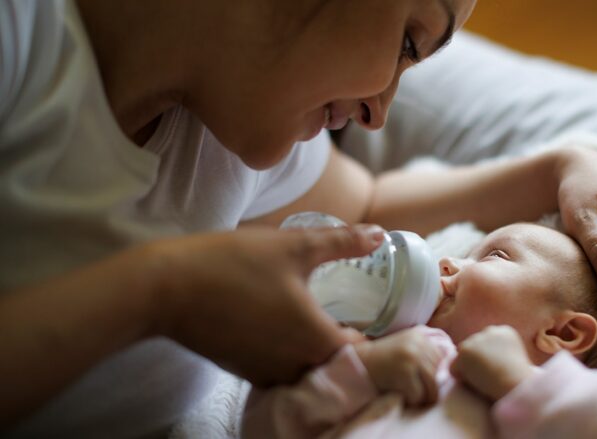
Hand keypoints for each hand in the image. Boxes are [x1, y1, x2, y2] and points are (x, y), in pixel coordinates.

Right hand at [146, 223, 384, 385]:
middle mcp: (296, 368)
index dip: (378, 334)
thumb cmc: (233, 264)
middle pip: (338, 363)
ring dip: (319, 348)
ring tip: (324, 316)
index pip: (366, 351)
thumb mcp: (295, 246)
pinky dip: (292, 353)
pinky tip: (286, 324)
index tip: (381, 313)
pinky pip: (282, 369)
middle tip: (356, 311)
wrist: (165, 288)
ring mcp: (268, 374)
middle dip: (350, 341)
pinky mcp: (244, 371)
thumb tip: (380, 234)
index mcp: (317, 341)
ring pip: (309, 368)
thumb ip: (343, 242)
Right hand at [354, 327, 446, 405]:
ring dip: (423, 396)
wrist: (358, 362)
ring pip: (432, 386)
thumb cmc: (382, 358)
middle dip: (430, 387)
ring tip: (411, 394)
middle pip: (439, 374)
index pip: (442, 360)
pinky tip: (401, 394)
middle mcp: (418, 344)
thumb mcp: (405, 345)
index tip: (420, 379)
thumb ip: (424, 351)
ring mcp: (412, 357)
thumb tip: (450, 364)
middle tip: (415, 390)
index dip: (434, 374)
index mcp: (420, 336)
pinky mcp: (404, 372)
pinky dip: (411, 400)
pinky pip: (418, 395)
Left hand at [450, 326, 534, 401]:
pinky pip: (454, 368)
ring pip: (463, 356)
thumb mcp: (515, 360)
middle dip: (476, 359)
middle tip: (486, 375)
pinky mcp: (465, 350)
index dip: (488, 357)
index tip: (496, 368)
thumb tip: (485, 360)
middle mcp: (490, 331)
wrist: (515, 384)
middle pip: (474, 345)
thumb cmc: (518, 381)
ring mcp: (476, 339)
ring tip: (481, 380)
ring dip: (468, 367)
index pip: (488, 341)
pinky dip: (460, 377)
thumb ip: (500, 354)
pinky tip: (474, 383)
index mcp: (505, 331)